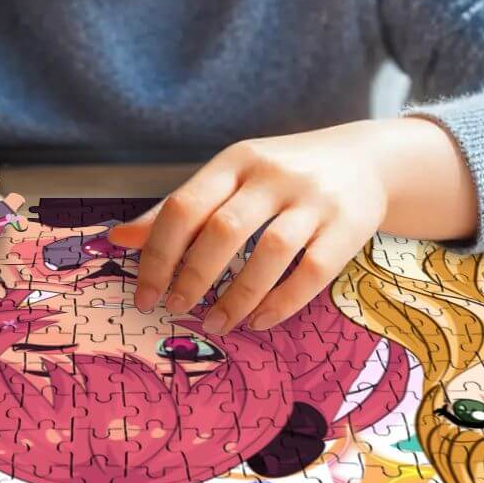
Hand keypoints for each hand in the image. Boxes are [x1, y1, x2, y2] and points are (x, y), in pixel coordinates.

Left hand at [105, 129, 388, 333]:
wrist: (365, 159)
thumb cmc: (281, 175)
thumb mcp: (231, 177)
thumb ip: (181, 208)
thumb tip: (118, 239)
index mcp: (236, 159)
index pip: (185, 205)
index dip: (158, 253)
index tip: (144, 293)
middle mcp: (273, 174)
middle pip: (223, 230)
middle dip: (193, 277)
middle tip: (176, 309)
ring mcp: (314, 199)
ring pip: (269, 254)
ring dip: (237, 297)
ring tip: (216, 323)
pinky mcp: (348, 225)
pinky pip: (311, 273)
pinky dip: (281, 303)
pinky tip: (259, 321)